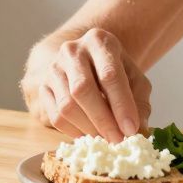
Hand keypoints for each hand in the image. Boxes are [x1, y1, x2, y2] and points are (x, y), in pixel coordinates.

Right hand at [24, 28, 151, 143]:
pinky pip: (55, 116)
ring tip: (106, 139)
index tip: (131, 129)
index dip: (121, 105)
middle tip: (118, 140)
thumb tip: (138, 131)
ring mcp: (53, 68)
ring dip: (88, 128)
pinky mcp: (43, 87)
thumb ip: (139, 103)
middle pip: (82, 89)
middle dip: (103, 120)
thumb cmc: (115, 71)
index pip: (109, 74)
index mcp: (99, 41)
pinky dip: (74, 132)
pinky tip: (90, 135)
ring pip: (66, 105)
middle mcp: (72, 50)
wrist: (88, 61)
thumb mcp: (135, 80)